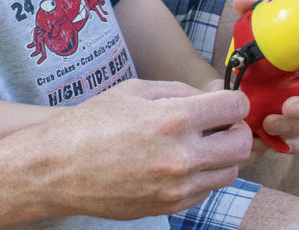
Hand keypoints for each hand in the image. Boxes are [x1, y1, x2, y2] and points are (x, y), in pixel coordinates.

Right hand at [38, 78, 253, 217]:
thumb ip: (180, 91)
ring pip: (229, 172)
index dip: (235, 101)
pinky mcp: (168, 208)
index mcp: (174, 119)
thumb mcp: (134, 91)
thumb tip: (212, 96)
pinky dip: (202, 176)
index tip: (226, 102)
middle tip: (220, 123)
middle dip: (235, 129)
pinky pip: (206, 191)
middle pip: (241, 145)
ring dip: (221, 155)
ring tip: (198, 144)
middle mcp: (181, 157)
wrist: (56, 168)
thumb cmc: (91, 123)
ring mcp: (176, 188)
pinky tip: (180, 163)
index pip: (235, 108)